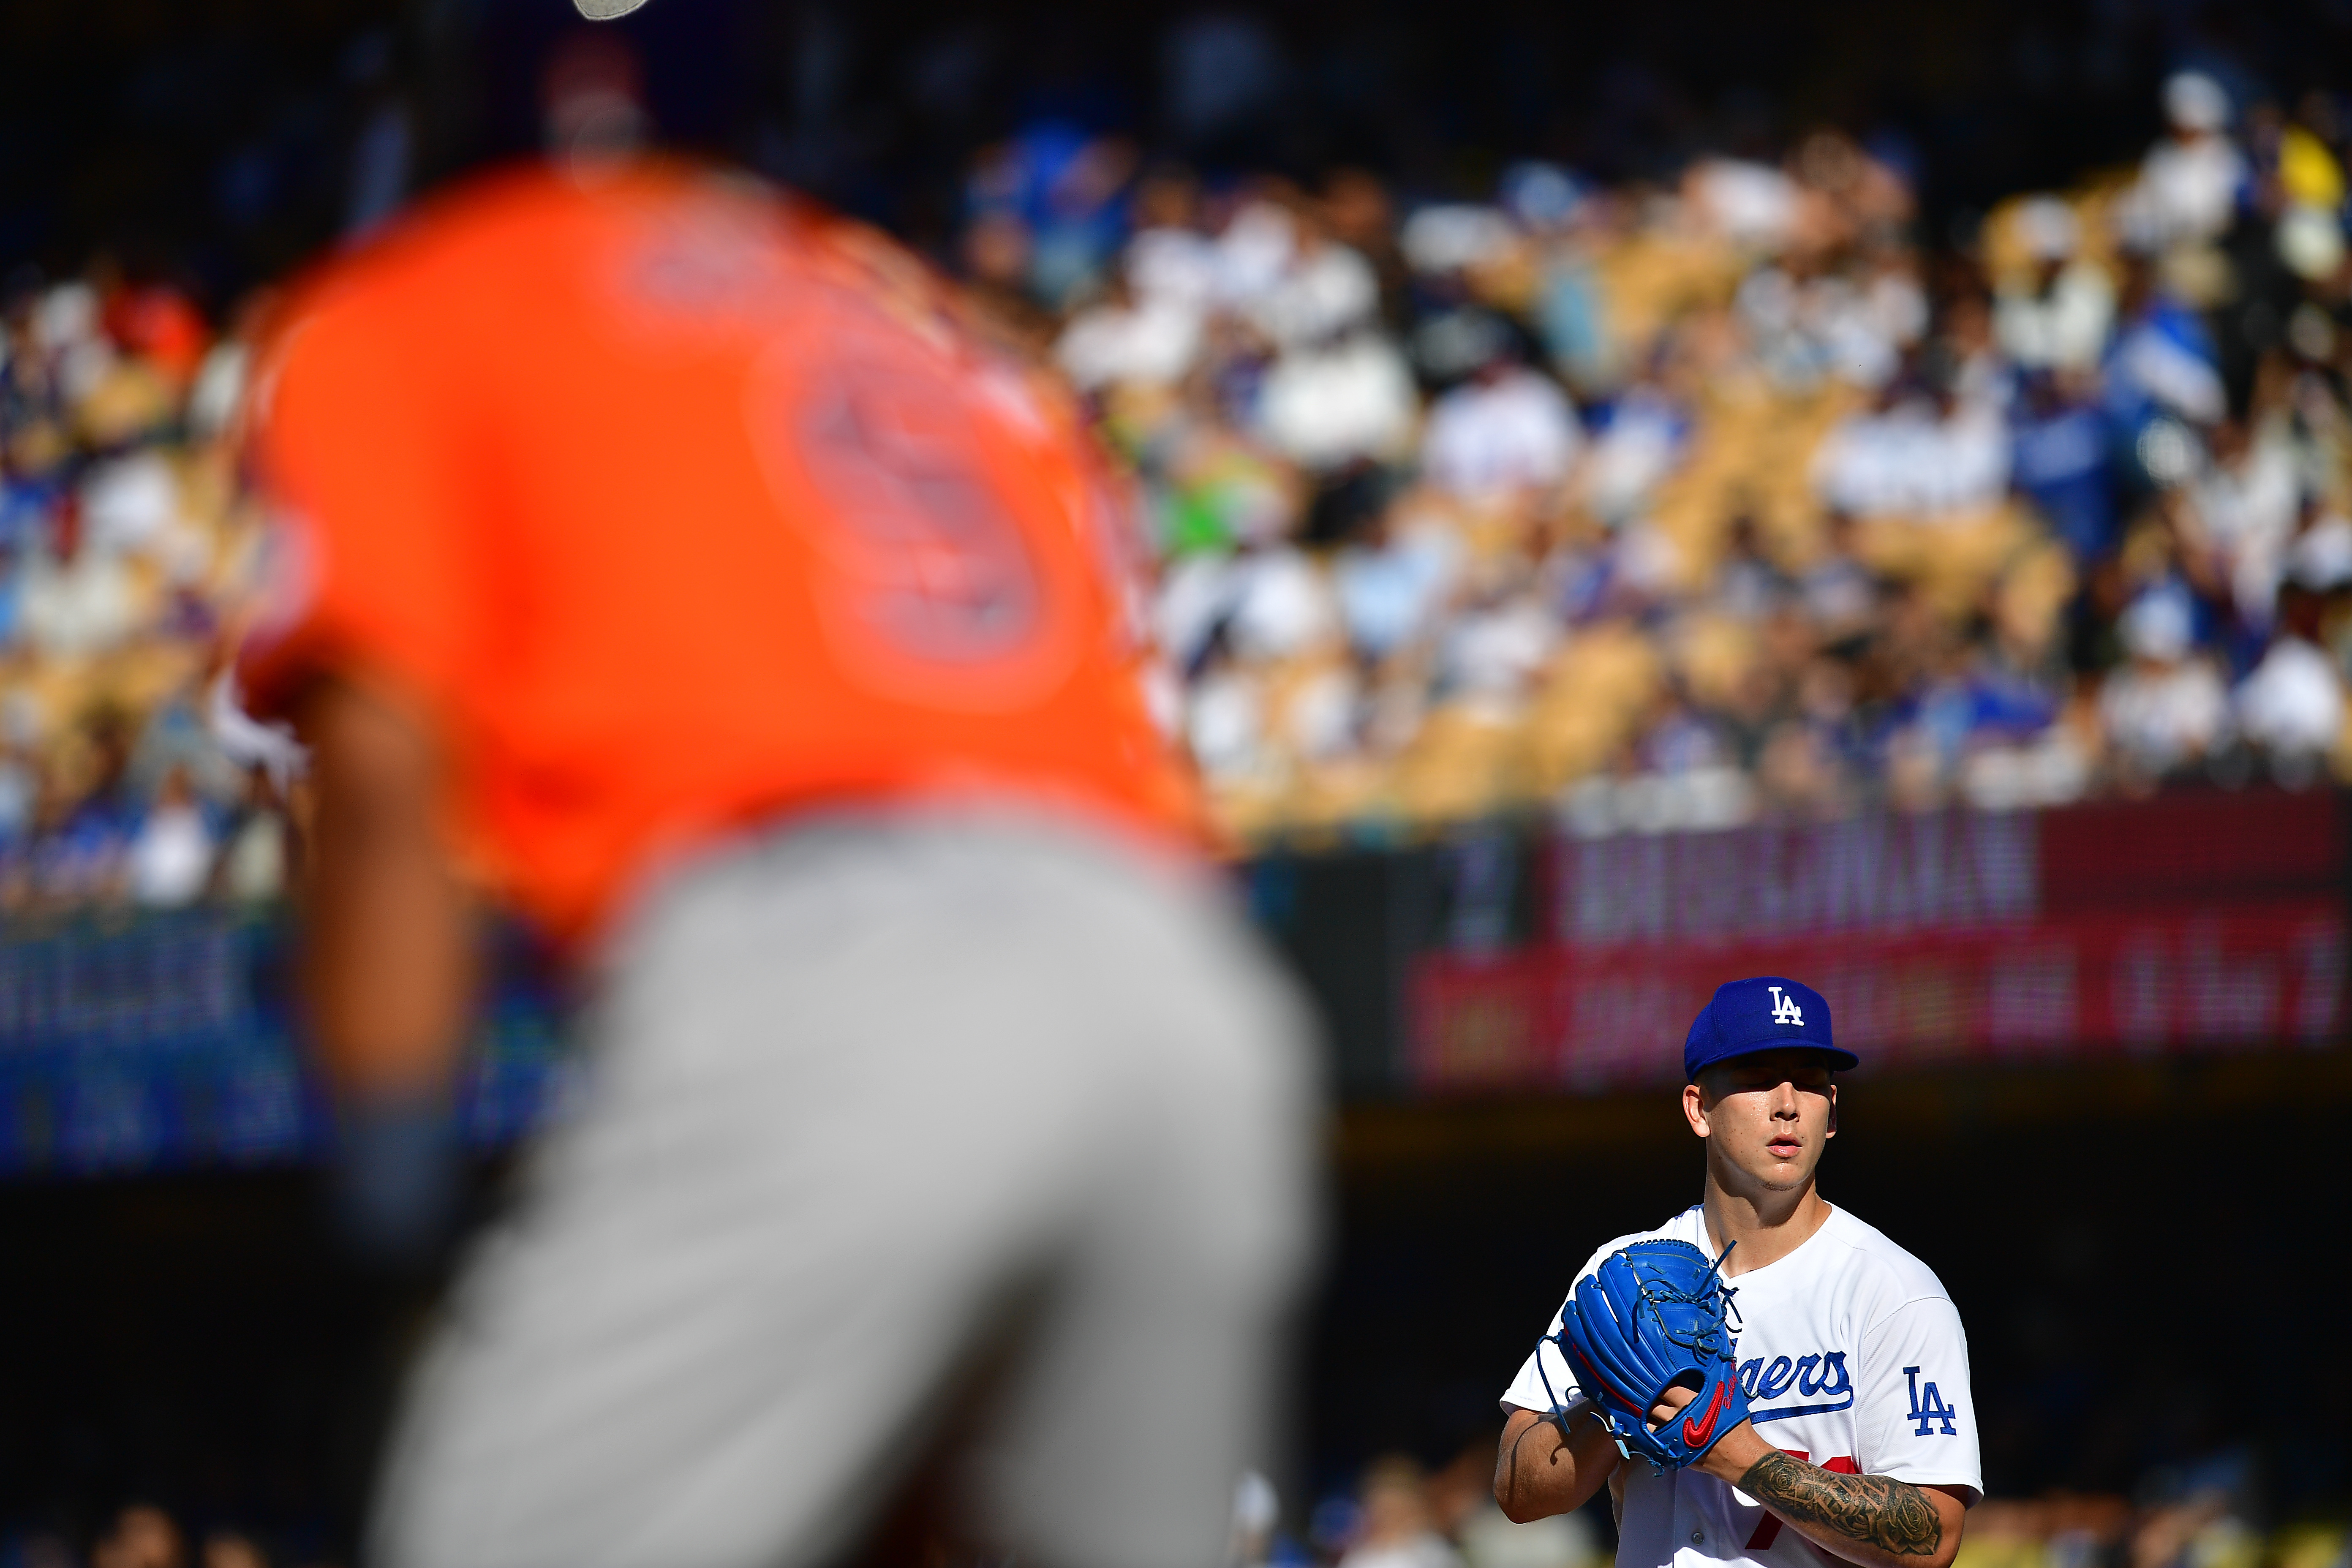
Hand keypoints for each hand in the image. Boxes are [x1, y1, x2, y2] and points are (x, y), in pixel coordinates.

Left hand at [1646, 1384, 1768, 1480]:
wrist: (1741, 1457)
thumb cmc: (1736, 1425)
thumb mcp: (1727, 1394)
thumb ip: (1715, 1376)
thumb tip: (1716, 1356)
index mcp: (1687, 1401)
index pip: (1661, 1386)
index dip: (1656, 1380)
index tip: (1652, 1376)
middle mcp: (1675, 1419)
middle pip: (1650, 1405)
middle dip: (1647, 1399)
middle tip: (1644, 1393)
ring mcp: (1672, 1439)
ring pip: (1646, 1425)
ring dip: (1644, 1418)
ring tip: (1643, 1411)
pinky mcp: (1672, 1453)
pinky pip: (1651, 1444)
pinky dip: (1647, 1436)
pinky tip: (1646, 1429)